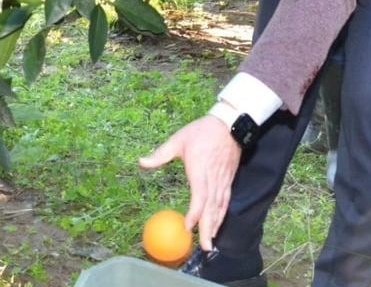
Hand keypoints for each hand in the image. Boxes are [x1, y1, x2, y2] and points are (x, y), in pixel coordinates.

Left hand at [139, 115, 241, 251]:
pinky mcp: (228, 180)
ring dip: (215, 225)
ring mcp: (222, 180)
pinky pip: (225, 201)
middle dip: (208, 228)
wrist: (230, 124)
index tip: (187, 226)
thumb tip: (141, 162)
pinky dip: (221, 215)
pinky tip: (217, 225)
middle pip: (211, 207)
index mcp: (200, 169)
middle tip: (204, 247)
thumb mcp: (178, 140)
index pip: (199, 195)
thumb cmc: (202, 131)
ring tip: (209, 242)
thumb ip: (160, 154)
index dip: (195, 212)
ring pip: (220, 207)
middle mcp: (213, 178)